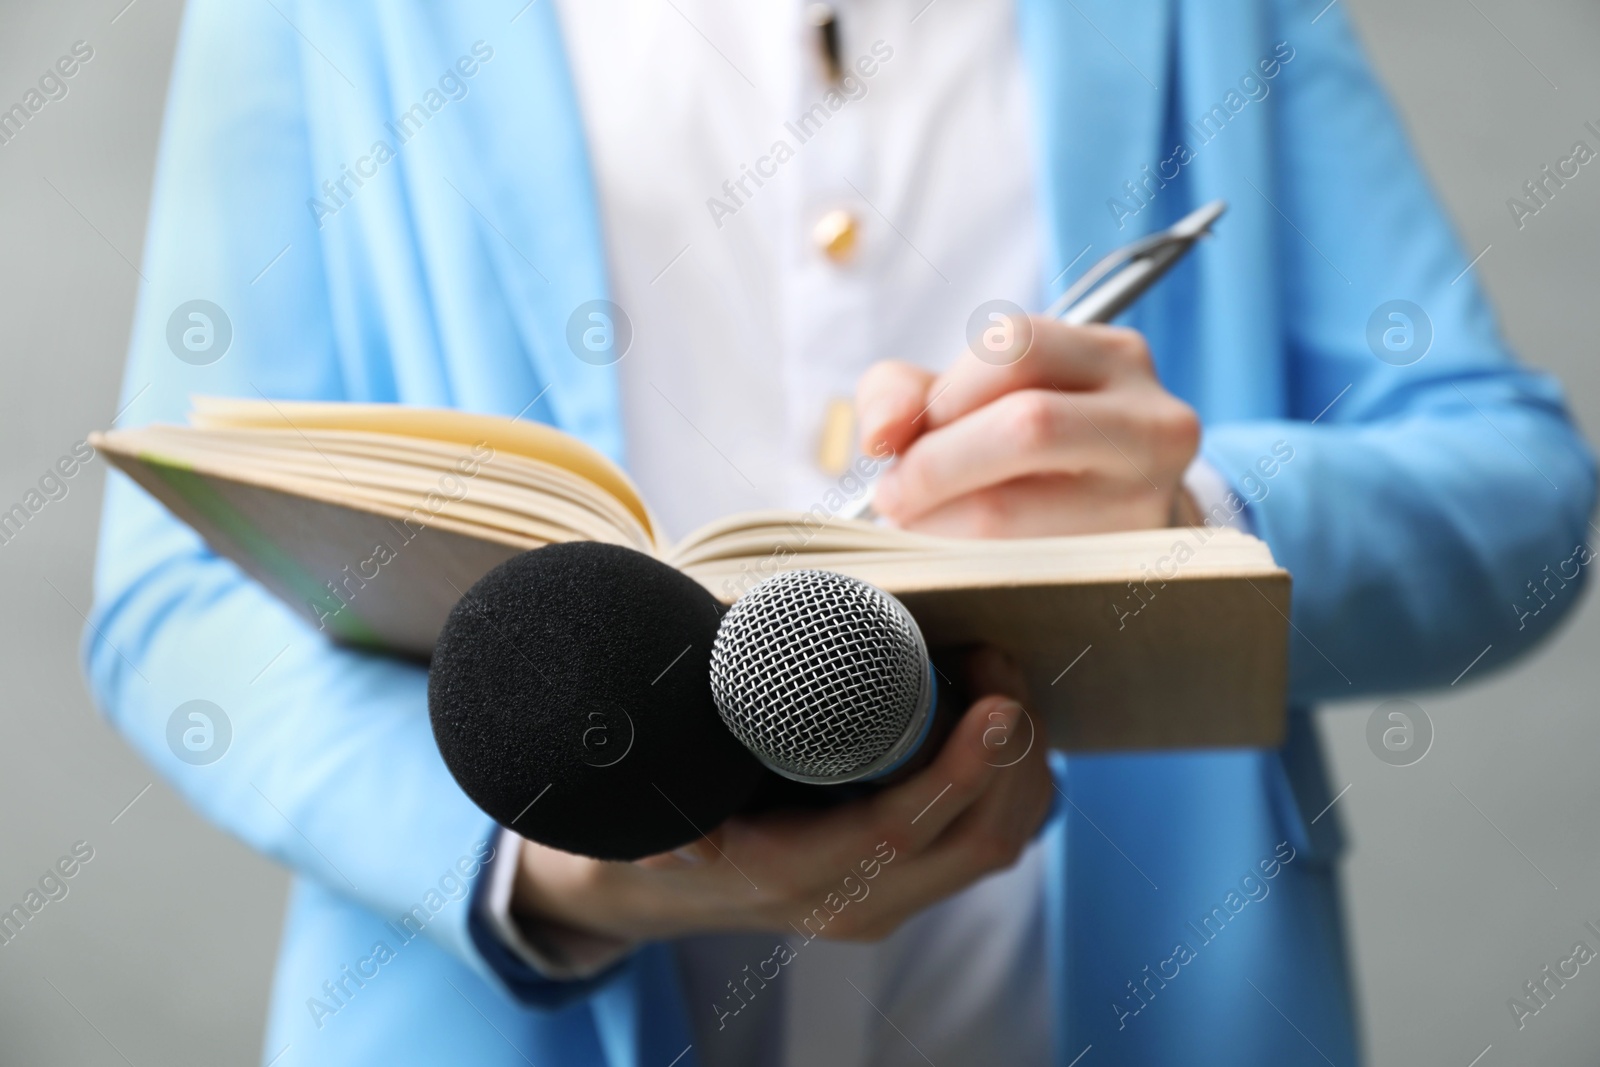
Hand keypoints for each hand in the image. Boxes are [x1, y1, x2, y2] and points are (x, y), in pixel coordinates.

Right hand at [511, 648, 1051, 943]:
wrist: (675, 884)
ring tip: (998, 675)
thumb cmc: (669, 820)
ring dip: (1021, 760)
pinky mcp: (915, 881)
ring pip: (1000, 840)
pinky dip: (1015, 778)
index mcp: (795, 873)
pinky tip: (1001, 718)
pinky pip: (994, 836)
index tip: (997, 705)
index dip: (959, 770)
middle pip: (979, 841)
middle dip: (1012, 750)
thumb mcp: (653, 805)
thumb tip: (679, 843)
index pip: (900, 830)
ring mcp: (894, 897)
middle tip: (998, 661)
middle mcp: (857, 900)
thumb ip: (663, 815)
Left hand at [856, 319, 1200, 536]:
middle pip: (1027, 424)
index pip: (1013, 346)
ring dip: (934, 520)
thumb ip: (903, 392)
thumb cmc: (1025, 450)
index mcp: (1113, 357)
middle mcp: (1152, 421)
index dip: (942, 393)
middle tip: (894, 493)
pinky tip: (953, 553)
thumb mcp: (966, 396)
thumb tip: (882, 434)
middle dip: (933, 463)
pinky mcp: (1119, 567)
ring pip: (1008, 508)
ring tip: (919, 524)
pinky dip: (957, 560)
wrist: (1111, 522)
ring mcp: (1146, 501)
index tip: (904, 437)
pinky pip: (1009, 568)